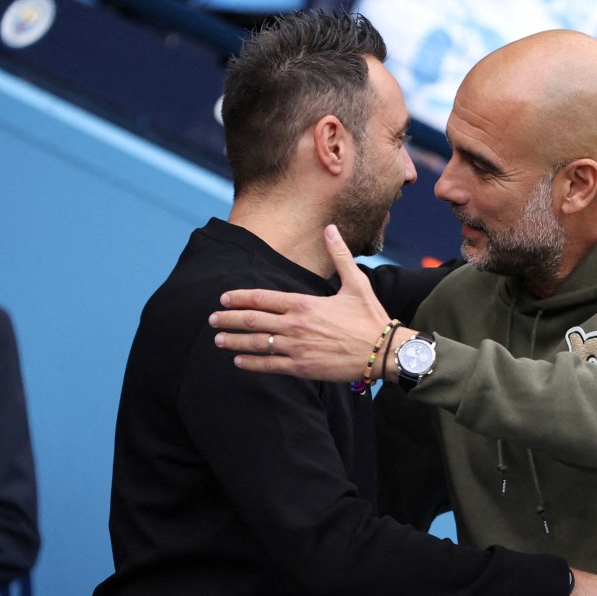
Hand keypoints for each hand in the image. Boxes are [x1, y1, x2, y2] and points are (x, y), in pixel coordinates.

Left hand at [209, 225, 404, 381]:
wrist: (384, 350)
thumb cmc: (370, 317)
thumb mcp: (356, 283)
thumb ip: (339, 255)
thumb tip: (331, 228)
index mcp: (304, 303)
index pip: (262, 298)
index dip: (239, 298)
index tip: (223, 299)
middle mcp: (296, 324)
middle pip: (251, 320)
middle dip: (228, 319)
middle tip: (212, 319)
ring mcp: (297, 347)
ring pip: (256, 343)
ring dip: (233, 341)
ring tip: (218, 340)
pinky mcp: (302, 367)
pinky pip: (269, 365)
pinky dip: (250, 363)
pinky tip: (238, 361)